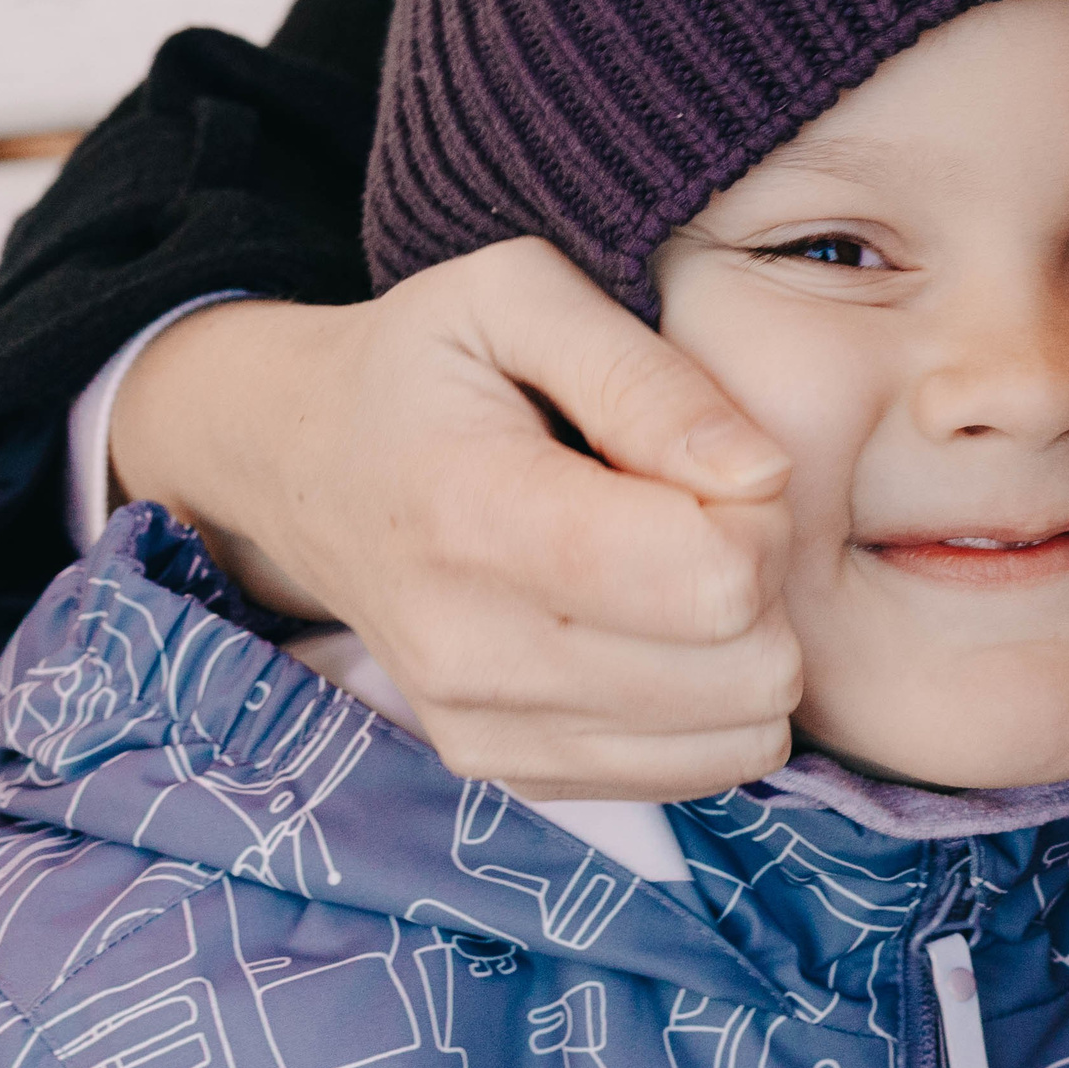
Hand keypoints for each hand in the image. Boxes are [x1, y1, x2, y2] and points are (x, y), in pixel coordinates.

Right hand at [110, 238, 802, 800]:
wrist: (302, 461)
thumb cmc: (428, 362)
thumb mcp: (524, 295)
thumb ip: (651, 379)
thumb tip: (764, 475)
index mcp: (478, 516)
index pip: (717, 578)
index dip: (762, 511)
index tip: (718, 460)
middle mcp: (471, 650)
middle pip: (744, 668)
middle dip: (766, 581)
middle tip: (703, 511)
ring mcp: (482, 729)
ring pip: (736, 735)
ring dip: (745, 648)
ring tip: (676, 564)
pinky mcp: (505, 772)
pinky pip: (697, 772)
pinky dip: (709, 702)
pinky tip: (652, 624)